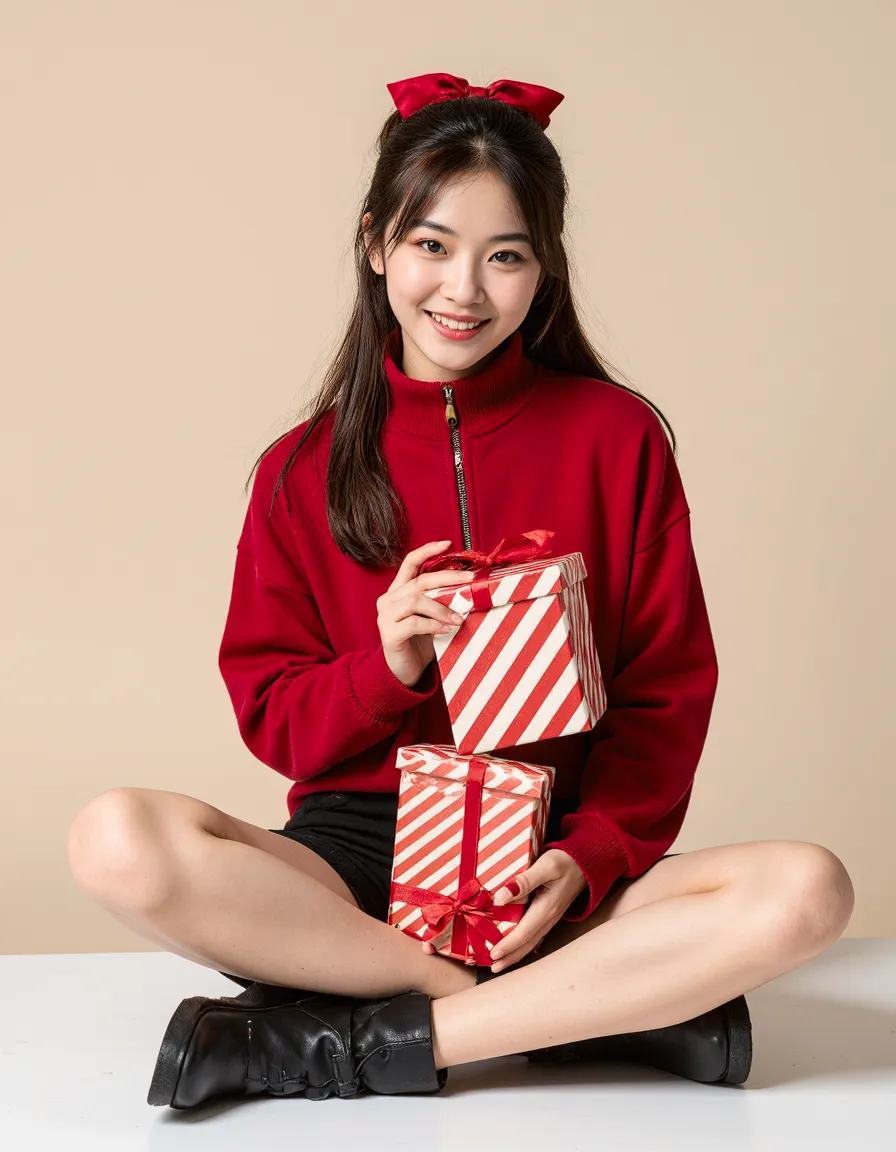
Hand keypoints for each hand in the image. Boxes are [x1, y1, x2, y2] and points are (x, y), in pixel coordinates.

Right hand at [377, 539, 475, 687]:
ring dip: (442, 607)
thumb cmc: (419, 643)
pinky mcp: (389, 633)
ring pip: (417, 600)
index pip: (410, 562)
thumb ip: (441, 602)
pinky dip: (435, 624)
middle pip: (420, 580)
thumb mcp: (431, 618)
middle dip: (448, 577)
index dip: (427, 550)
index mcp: (398, 591)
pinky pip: (415, 623)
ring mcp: (386, 616)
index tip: (447, 543)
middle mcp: (389, 599)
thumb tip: (470, 590)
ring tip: (459, 618)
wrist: (402, 672)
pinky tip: (447, 629)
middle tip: (471, 579)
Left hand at [420, 849, 587, 971]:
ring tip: (500, 963)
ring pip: (531, 941)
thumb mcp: (545, 866)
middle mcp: (549, 918)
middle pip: (527, 944)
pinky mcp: (550, 913)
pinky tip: (516, 945)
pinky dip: (522, 943)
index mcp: (546, 908)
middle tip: (492, 968)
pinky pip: (535, 933)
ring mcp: (551, 917)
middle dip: (510, 957)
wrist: (587, 862)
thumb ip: (523, 882)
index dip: (508, 946)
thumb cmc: (565, 861)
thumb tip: (500, 898)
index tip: (492, 955)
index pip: (524, 933)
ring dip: (516, 953)